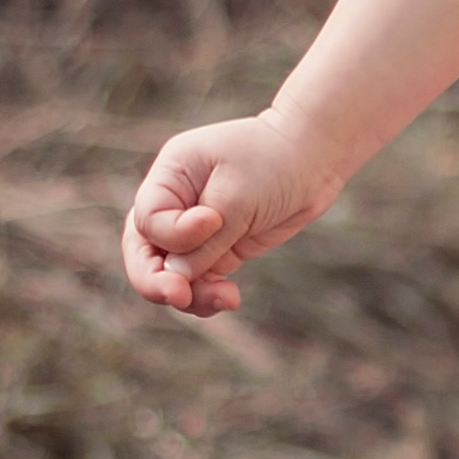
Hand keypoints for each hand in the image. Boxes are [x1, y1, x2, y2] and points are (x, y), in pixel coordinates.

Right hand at [121, 111, 344, 316]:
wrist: (314, 159)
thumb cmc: (274, 162)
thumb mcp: (236, 196)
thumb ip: (205, 240)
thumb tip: (175, 275)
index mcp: (168, 177)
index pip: (147, 220)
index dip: (173, 233)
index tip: (214, 222)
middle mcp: (174, 205)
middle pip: (144, 252)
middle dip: (155, 280)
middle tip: (177, 295)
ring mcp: (195, 230)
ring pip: (171, 275)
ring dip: (190, 295)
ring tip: (225, 299)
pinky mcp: (218, 249)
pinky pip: (200, 282)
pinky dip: (209, 295)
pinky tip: (230, 299)